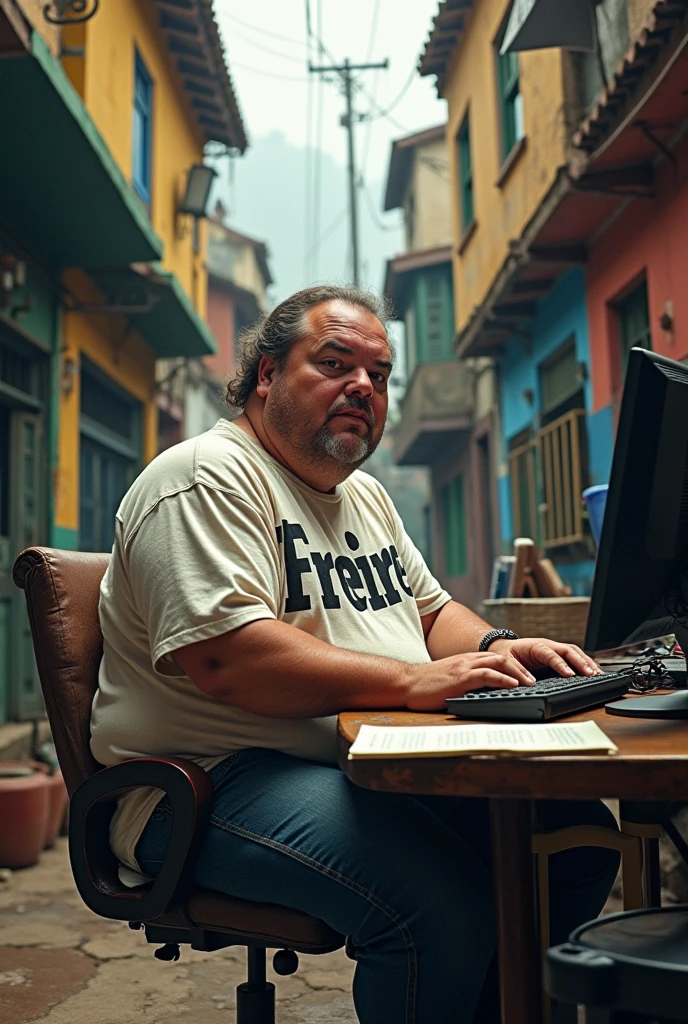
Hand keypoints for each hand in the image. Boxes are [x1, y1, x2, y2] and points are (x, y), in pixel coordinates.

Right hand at [405, 651, 536, 711]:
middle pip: (502, 657)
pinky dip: (503, 678)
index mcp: (466, 660)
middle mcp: (467, 660)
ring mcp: (464, 667)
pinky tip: (512, 685)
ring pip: (498, 663)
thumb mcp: (449, 679)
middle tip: (534, 680)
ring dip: (518, 673)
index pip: (495, 658)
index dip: (513, 666)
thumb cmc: (425, 684)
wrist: (405, 682)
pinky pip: (486, 674)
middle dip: (521, 668)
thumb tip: (481, 692)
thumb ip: (465, 681)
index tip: (525, 676)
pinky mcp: (460, 678)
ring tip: (530, 683)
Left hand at [489, 638, 601, 678]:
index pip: (551, 654)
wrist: (504, 648)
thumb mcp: (506, 662)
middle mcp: (548, 645)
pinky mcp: (559, 656)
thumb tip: (530, 682)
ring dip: (587, 662)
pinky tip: (594, 672)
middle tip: (591, 674)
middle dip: (581, 662)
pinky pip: (575, 657)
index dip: (561, 664)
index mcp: (536, 646)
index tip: (569, 674)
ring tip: (598, 674)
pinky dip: (585, 663)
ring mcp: (555, 649)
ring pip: (575, 652)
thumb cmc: (506, 654)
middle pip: (568, 650)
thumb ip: (517, 670)